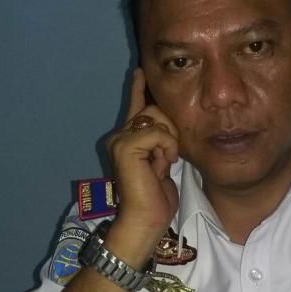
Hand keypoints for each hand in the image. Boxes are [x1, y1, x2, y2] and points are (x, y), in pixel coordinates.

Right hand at [105, 68, 179, 267]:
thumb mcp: (162, 163)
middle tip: (169, 156)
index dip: (139, 89)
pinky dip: (167, 147)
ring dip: (170, 140)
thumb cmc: (156, 199)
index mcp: (127, 141)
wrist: (145, 220)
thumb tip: (168, 123)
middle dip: (170, 129)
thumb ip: (161, 142)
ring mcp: (119, 140)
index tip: (140, 71)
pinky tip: (164, 164)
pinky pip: (158, 132)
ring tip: (164, 162)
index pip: (136, 108)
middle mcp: (119, 136)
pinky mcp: (125, 146)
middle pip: (153, 109)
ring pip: (156, 117)